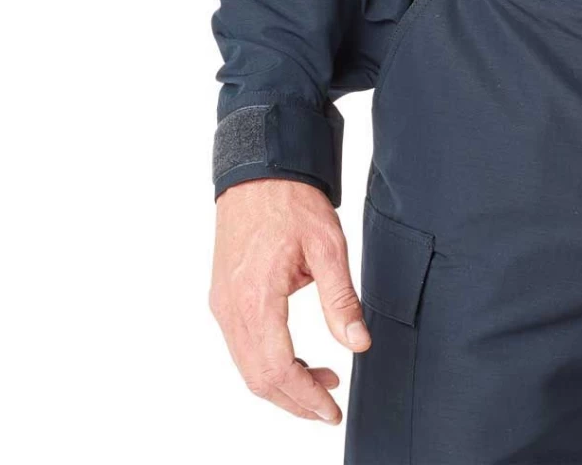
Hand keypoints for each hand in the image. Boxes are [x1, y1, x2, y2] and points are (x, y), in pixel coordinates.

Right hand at [210, 178, 371, 423]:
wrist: (258, 171)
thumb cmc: (291, 200)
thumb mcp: (328, 245)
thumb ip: (341, 298)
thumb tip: (358, 343)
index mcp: (256, 298)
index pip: (277, 369)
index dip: (305, 397)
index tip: (332, 410)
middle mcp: (231, 308)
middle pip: (258, 378)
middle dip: (295, 400)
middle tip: (330, 407)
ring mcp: (222, 305)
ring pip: (247, 367)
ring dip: (282, 383)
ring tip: (323, 380)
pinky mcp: (223, 298)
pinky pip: (242, 347)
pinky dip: (268, 362)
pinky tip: (298, 357)